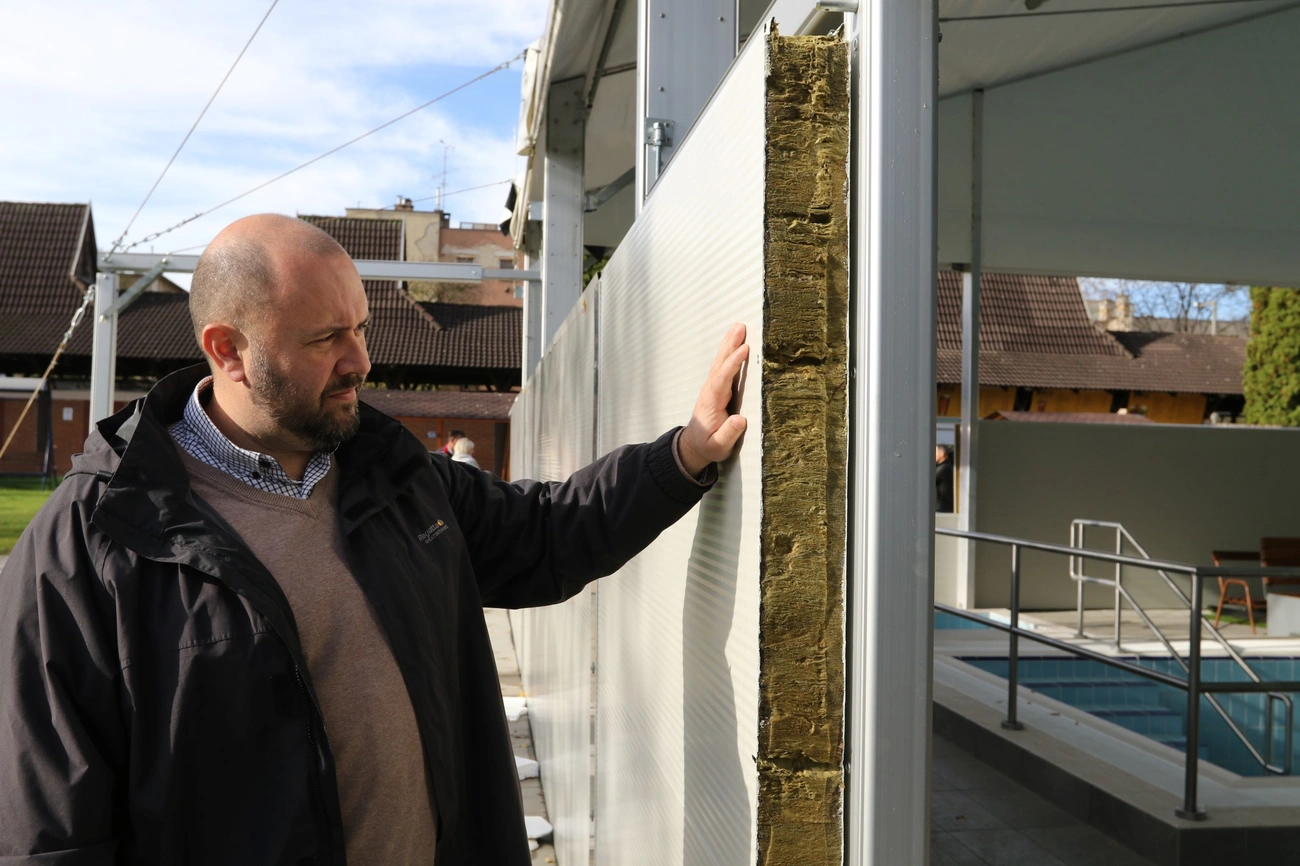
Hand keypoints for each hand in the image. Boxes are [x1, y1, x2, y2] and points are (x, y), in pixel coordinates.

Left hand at [678, 323, 748, 475]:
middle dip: (730, 345)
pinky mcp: (718, 387)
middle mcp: (710, 391)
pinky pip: (724, 366)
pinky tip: (736, 341)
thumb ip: (728, 434)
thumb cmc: (708, 445)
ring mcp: (713, 387)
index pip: (723, 379)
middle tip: (740, 327)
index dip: (733, 364)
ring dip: (729, 344)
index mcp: (711, 403)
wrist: (694, 444)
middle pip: (720, 364)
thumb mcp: (718, 447)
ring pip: (721, 362)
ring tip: (739, 327)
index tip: (744, 350)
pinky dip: (729, 352)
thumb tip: (741, 420)